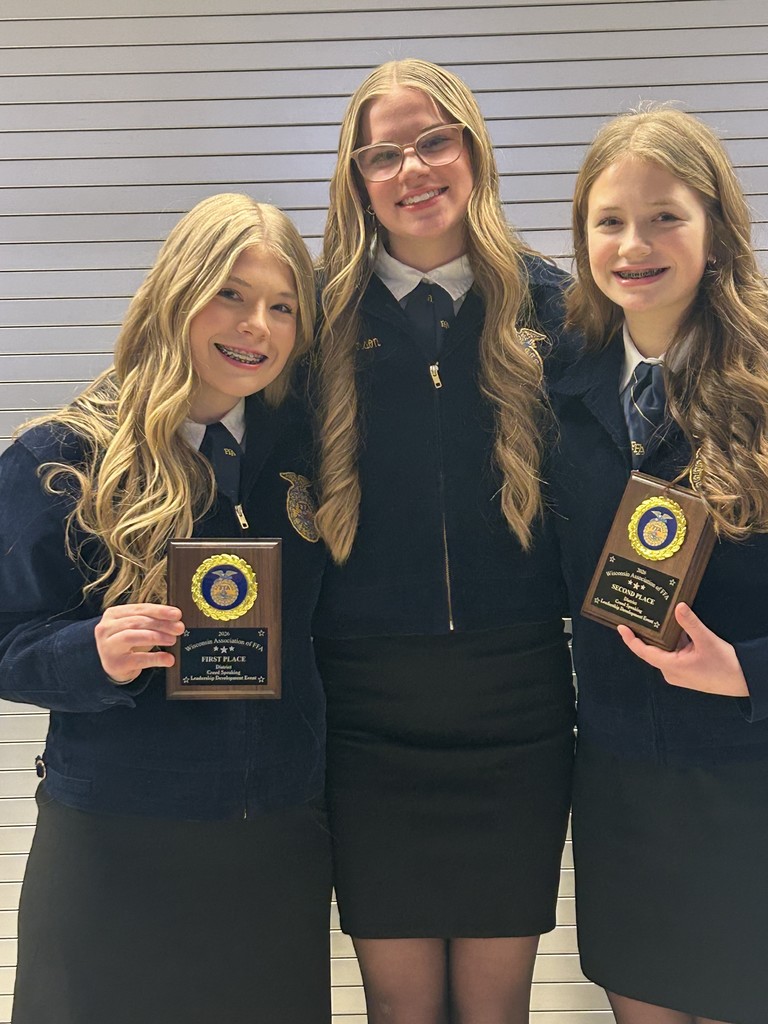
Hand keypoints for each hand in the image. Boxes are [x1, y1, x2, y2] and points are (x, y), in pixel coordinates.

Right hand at [94, 603, 184, 683]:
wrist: (112, 665)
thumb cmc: (127, 642)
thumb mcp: (136, 628)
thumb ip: (152, 621)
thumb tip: (176, 620)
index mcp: (113, 614)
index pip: (139, 609)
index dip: (160, 611)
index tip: (177, 614)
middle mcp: (106, 628)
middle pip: (137, 622)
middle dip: (161, 624)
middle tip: (179, 628)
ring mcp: (108, 646)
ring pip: (133, 637)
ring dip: (157, 637)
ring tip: (173, 640)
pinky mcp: (115, 664)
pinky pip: (138, 659)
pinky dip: (155, 658)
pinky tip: (168, 659)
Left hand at [616, 603, 748, 696]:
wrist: (742, 680)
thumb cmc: (725, 666)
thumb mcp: (706, 641)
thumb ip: (690, 623)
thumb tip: (678, 607)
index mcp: (671, 667)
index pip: (643, 652)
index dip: (630, 639)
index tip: (621, 627)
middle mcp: (671, 672)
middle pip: (652, 649)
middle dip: (647, 633)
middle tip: (639, 615)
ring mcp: (678, 672)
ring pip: (665, 650)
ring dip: (663, 636)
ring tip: (656, 617)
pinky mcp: (686, 670)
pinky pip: (674, 653)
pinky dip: (674, 641)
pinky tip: (676, 627)